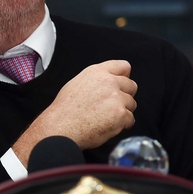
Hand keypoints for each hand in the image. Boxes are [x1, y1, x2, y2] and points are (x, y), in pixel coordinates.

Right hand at [13, 60, 137, 165]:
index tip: (120, 85)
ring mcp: (116, 98)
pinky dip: (122, 125)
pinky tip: (107, 125)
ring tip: (105, 117)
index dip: (123, 77)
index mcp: (97, 73)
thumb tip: (109, 83)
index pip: (124, 66)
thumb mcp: (76, 84)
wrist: (61, 127)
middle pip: (131, 86)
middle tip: (110, 105)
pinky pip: (130, 119)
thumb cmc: (65, 110)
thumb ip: (96, 80)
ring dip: (122, 111)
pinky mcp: (120, 114)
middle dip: (124, 96)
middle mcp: (108, 82)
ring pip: (131, 104)